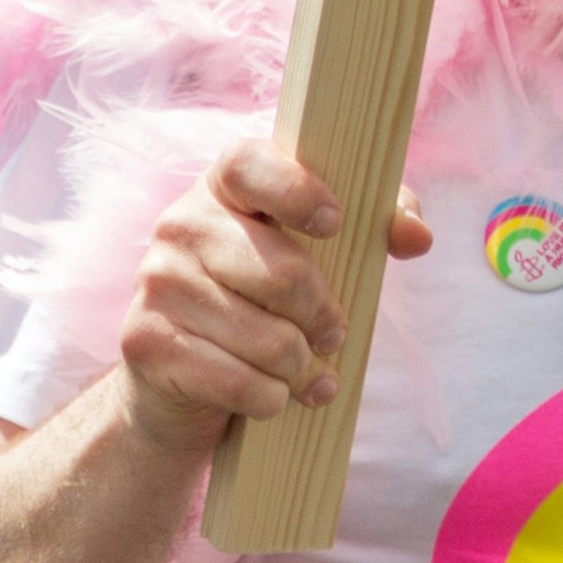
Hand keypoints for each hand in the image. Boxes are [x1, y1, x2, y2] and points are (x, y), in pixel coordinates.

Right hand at [112, 141, 428, 453]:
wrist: (176, 378)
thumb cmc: (263, 298)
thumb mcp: (318, 252)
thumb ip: (376, 224)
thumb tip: (417, 236)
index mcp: (222, 186)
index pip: (249, 164)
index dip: (296, 190)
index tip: (336, 223)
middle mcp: (180, 224)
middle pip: (280, 270)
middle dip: (323, 315)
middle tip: (335, 335)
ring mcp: (157, 282)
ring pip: (264, 337)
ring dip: (299, 366)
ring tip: (305, 371)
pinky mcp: (145, 342)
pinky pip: (236, 380)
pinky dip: (270, 398)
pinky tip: (277, 398)